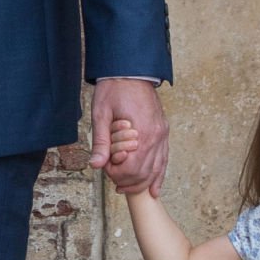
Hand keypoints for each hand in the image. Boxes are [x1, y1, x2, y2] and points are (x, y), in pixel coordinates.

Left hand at [90, 79, 168, 196]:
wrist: (131, 70)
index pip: (131, 168)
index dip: (116, 174)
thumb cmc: (114, 89)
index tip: (105, 167)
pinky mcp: (163, 134)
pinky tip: (154, 189)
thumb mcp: (101, 113)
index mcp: (141, 133)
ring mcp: (162, 136)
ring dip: (142, 183)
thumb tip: (96, 165)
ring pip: (156, 170)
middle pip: (144, 173)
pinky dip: (159, 177)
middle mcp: (156, 138)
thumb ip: (101, 142)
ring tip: (127, 189)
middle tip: (113, 180)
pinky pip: (163, 161)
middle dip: (127, 181)